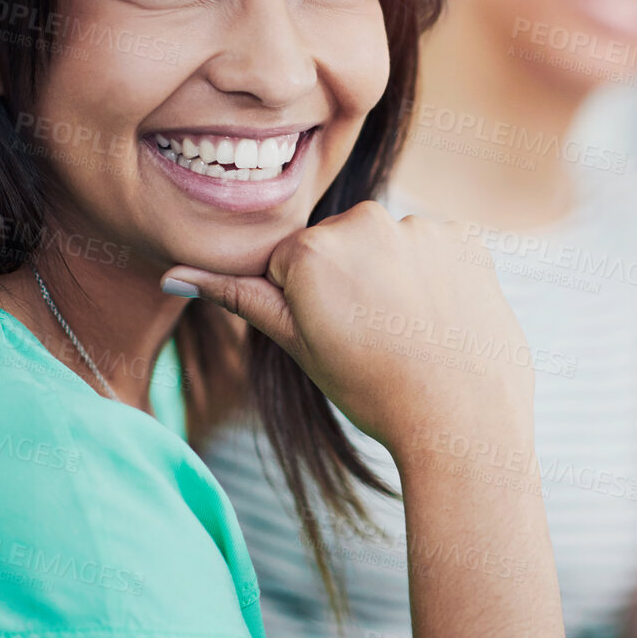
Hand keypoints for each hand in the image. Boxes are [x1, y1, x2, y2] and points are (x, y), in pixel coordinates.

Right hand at [162, 200, 532, 452]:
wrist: (460, 416)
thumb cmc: (372, 388)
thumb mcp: (299, 345)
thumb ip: (240, 299)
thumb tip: (172, 277)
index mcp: (311, 248)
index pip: (292, 261)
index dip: (310, 304)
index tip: (338, 336)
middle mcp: (364, 221)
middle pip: (341, 244)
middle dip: (350, 280)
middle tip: (374, 336)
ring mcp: (419, 227)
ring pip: (389, 244)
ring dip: (393, 275)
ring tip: (410, 331)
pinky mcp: (464, 238)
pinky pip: (434, 248)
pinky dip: (435, 275)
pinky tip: (440, 317)